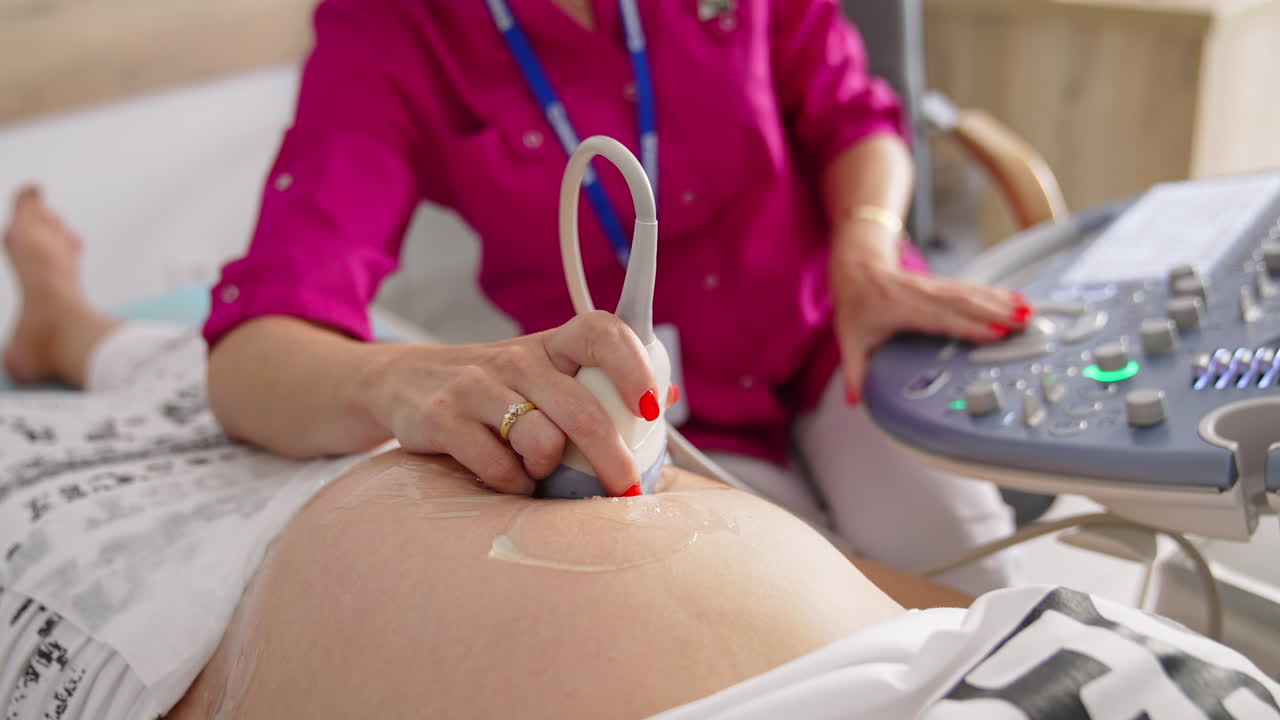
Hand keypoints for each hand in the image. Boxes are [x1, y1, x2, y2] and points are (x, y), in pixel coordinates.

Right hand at [363, 311, 660, 495]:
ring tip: (540, 470)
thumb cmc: (498, 388)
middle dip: (612, 458)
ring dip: (549, 469)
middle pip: (582, 410)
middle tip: (625, 489)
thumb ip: (600, 385)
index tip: (651, 408)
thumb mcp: (546, 374)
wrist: (406, 383)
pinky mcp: (444, 418)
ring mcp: (477, 386)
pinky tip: (509, 478)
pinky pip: (498, 466)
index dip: (634, 367)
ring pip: (540, 441)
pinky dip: (512, 485)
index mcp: (552, 344)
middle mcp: (518, 358)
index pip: (602, 332)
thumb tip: (670, 398)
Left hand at [831, 237, 1031, 402]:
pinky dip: (995, 292)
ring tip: (1028, 310)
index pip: (942, 319)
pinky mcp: (940, 284)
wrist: (857, 269)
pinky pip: (971, 287)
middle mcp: (923, 296)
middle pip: (965, 304)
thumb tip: (855, 401)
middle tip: (1025, 323)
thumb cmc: (856, 305)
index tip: (995, 333)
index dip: (970, 326)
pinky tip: (1015, 297)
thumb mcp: (849, 340)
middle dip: (998, 312)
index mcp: (903, 310)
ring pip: (972, 293)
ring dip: (1002, 301)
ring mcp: (933, 287)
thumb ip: (854, 373)